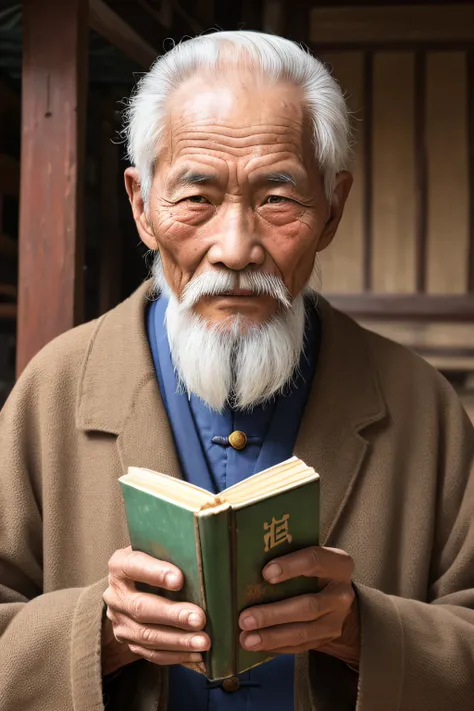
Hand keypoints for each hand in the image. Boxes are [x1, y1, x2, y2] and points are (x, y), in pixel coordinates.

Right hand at [102, 546, 209, 675]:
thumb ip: (169, 552)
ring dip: (178, 640)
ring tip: (203, 641)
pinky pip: (151, 653)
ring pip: (146, 635)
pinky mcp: (128, 641)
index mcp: (120, 565)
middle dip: (173, 615)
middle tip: (199, 618)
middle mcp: (115, 594)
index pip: (134, 566)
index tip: (179, 579)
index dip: (155, 573)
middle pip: (141, 607)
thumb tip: (204, 557)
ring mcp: (119, 621)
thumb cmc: (153, 562)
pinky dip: (175, 655)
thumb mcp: (155, 549)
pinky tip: (196, 654)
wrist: (131, 585)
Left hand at [238, 546, 359, 668]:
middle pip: (308, 605)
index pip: (315, 561)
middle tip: (244, 618)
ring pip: (303, 631)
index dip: (290, 566)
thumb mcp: (308, 555)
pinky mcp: (327, 638)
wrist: (337, 593)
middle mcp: (341, 593)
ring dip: (272, 636)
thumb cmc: (312, 568)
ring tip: (246, 638)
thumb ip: (287, 556)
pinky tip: (257, 645)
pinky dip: (276, 646)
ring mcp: (336, 619)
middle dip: (273, 614)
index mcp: (338, 564)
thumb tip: (249, 562)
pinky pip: (300, 645)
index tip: (265, 574)